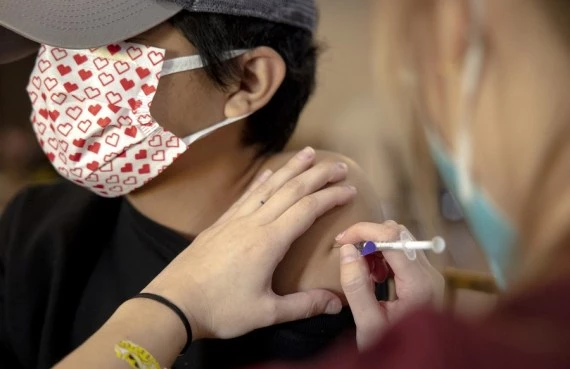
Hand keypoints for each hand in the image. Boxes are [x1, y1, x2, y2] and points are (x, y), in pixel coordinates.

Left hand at [144, 147, 356, 339]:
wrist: (173, 303)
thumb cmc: (219, 309)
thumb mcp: (266, 313)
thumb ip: (303, 306)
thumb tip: (337, 303)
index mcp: (268, 242)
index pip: (306, 209)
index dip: (330, 197)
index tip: (349, 189)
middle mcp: (253, 223)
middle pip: (291, 190)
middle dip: (317, 175)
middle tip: (339, 165)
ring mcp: (234, 220)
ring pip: (269, 186)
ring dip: (290, 169)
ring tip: (308, 153)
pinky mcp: (220, 224)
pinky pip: (246, 195)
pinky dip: (261, 181)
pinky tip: (268, 172)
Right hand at [336, 221, 443, 349]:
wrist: (417, 365)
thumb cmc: (394, 348)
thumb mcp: (368, 323)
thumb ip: (357, 286)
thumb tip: (347, 250)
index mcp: (419, 284)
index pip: (393, 238)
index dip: (364, 231)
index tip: (341, 240)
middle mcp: (430, 273)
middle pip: (399, 234)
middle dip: (369, 238)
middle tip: (349, 255)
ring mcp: (430, 274)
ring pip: (401, 240)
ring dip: (376, 246)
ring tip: (363, 270)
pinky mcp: (426, 277)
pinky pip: (403, 252)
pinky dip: (384, 255)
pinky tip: (374, 275)